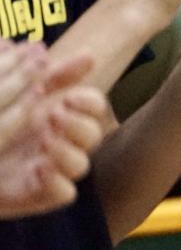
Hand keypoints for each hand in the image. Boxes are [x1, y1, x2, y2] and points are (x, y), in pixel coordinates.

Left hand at [0, 43, 108, 219]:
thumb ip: (49, 77)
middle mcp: (59, 142)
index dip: (90, 102)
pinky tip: (37, 169)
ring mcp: (50, 170)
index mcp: (57, 115)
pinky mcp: (38, 195)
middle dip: (78, 124)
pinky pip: (65, 193)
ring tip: (44, 141)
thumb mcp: (17, 96)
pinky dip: (56, 182)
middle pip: (94, 135)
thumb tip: (90, 55)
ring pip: (82, 165)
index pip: (94, 106)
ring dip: (67, 151)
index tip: (68, 98)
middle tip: (53, 116)